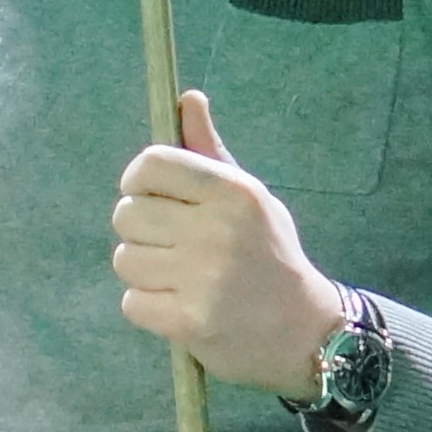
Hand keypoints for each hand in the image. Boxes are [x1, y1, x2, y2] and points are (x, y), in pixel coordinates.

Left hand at [111, 89, 347, 396]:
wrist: (306, 333)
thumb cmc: (270, 256)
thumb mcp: (249, 198)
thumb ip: (208, 152)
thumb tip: (187, 98)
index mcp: (232, 192)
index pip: (150, 165)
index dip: (138, 181)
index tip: (151, 198)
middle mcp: (217, 230)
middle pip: (126, 214)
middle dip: (141, 232)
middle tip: (175, 247)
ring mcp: (203, 278)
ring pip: (124, 260)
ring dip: (144, 272)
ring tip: (183, 278)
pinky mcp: (189, 321)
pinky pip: (131, 302)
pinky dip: (149, 307)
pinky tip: (182, 306)